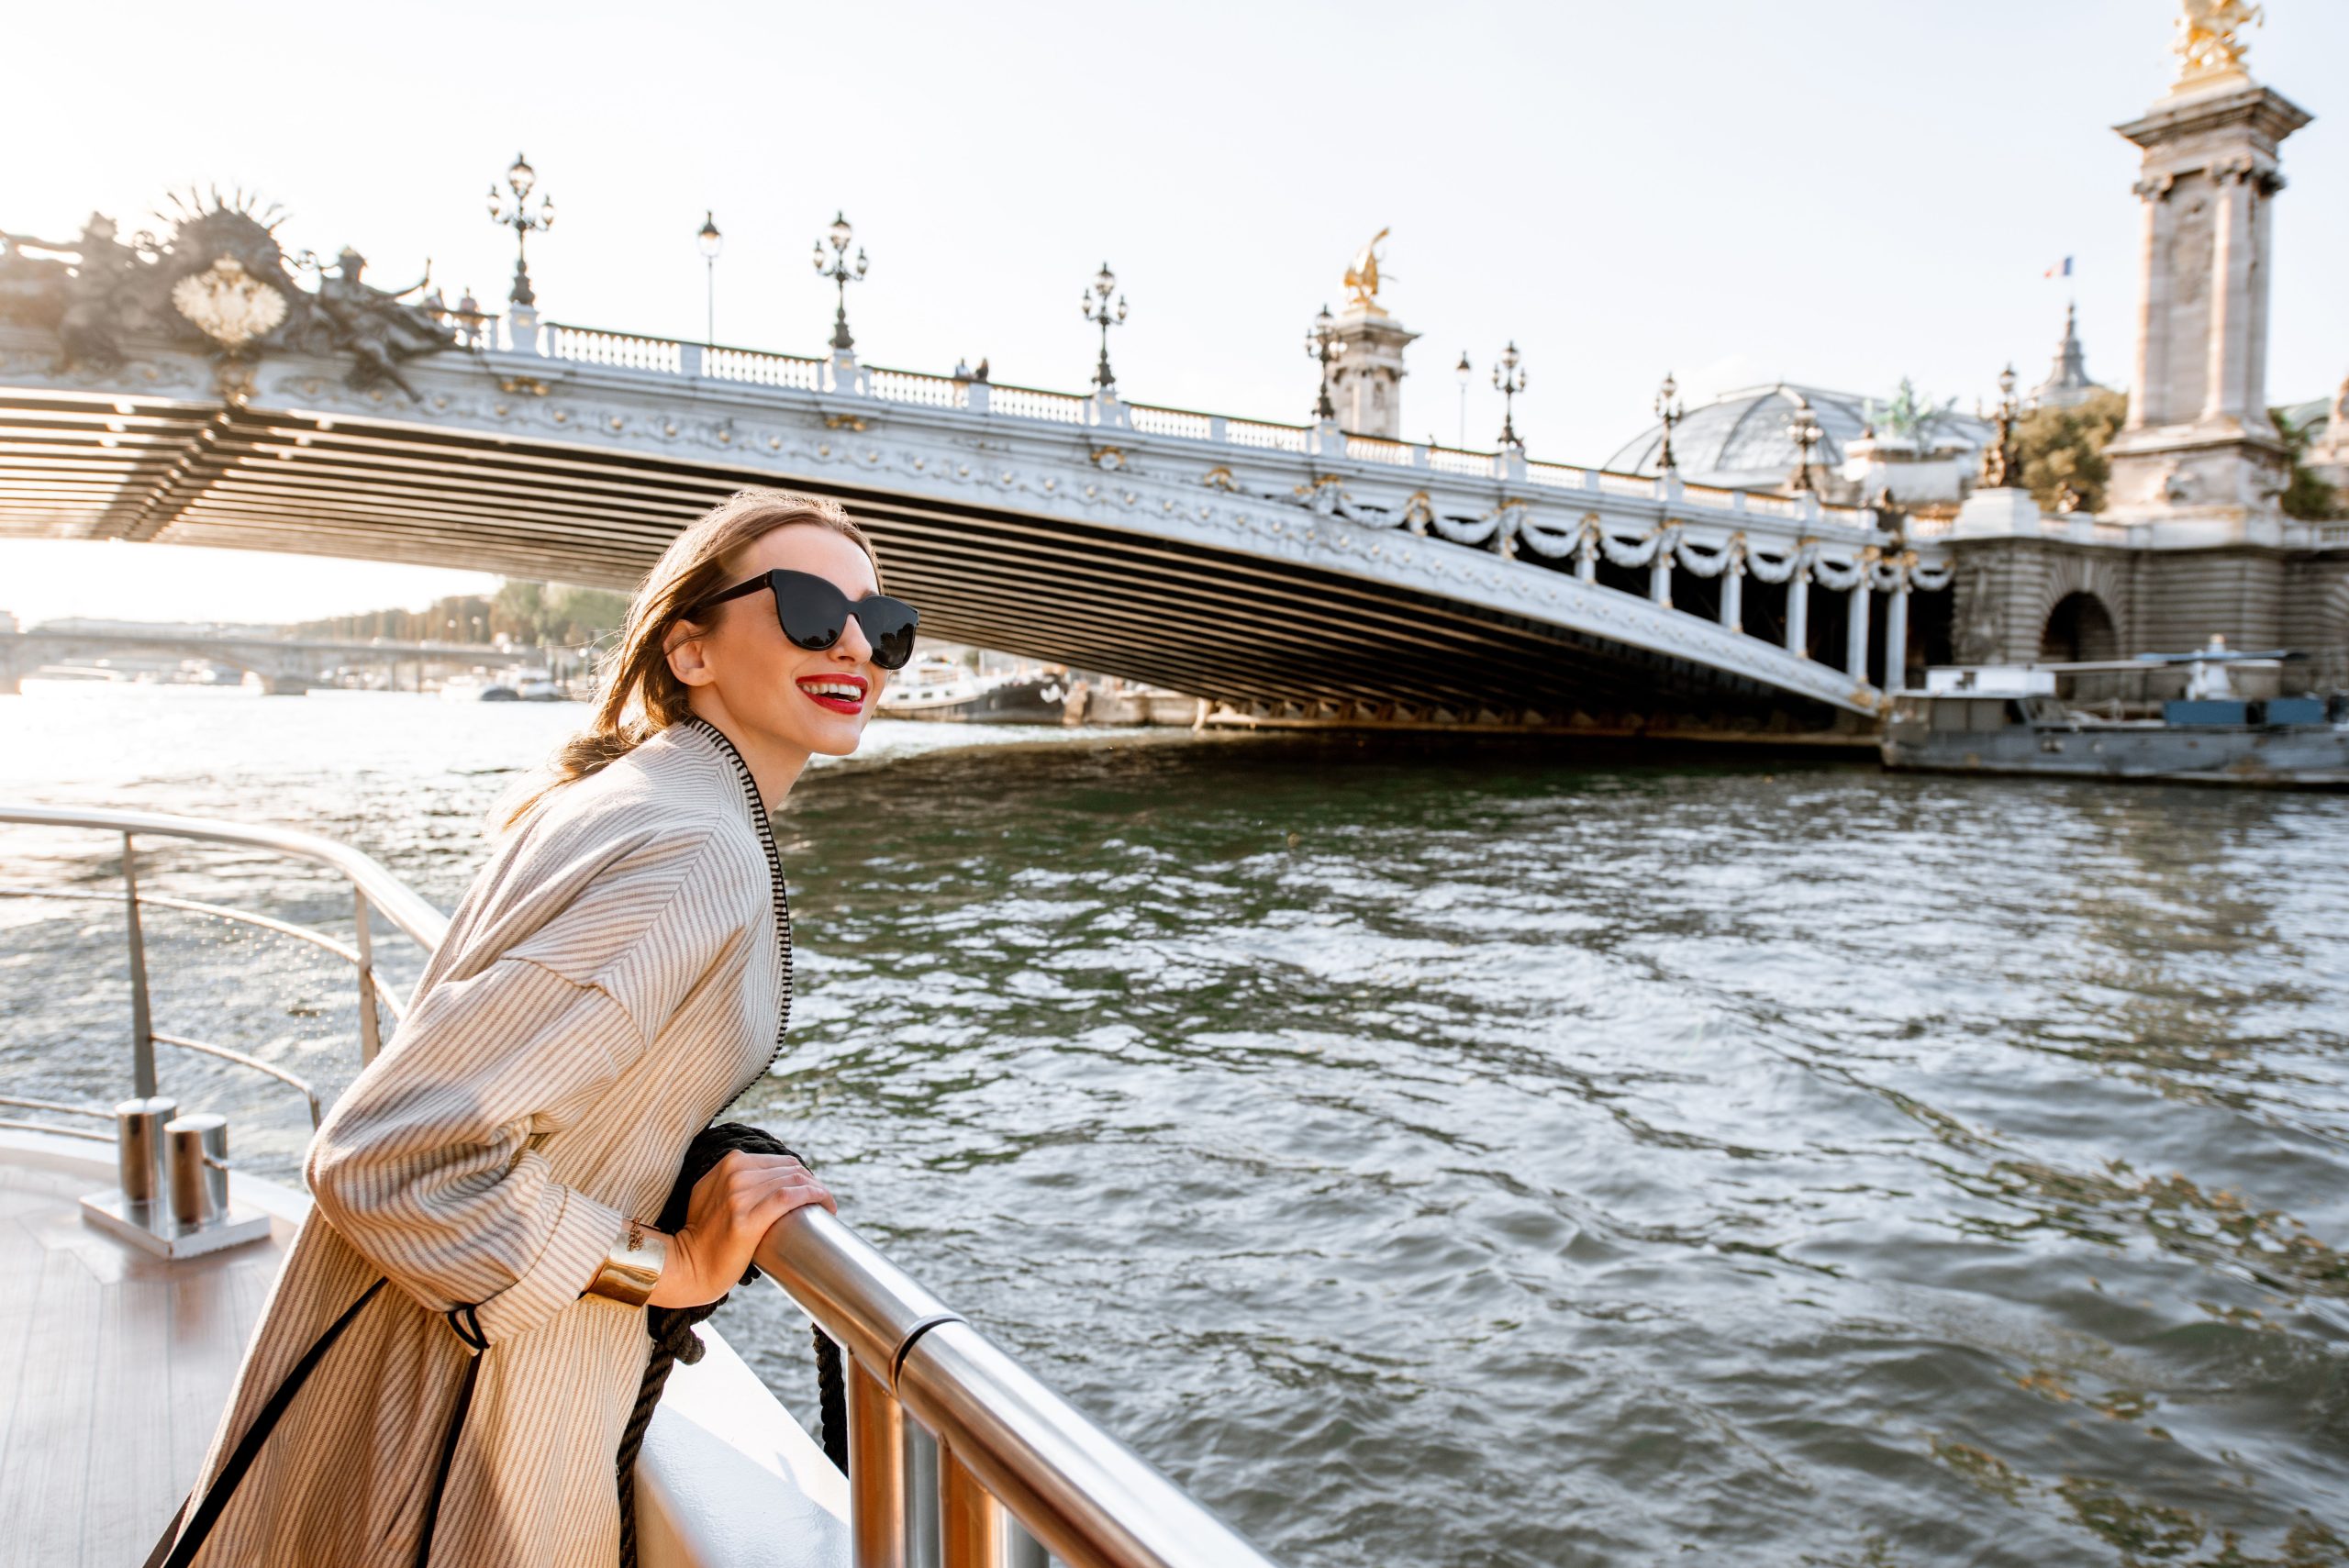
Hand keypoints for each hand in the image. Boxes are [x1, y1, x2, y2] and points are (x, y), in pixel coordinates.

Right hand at [646, 1150, 834, 1308]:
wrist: (686, 1266)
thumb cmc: (704, 1237)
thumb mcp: (712, 1194)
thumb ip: (733, 1181)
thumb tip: (767, 1179)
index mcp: (729, 1164)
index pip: (780, 1161)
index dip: (803, 1175)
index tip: (813, 1192)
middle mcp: (734, 1174)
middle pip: (790, 1169)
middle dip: (814, 1183)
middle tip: (824, 1203)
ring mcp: (738, 1195)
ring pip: (793, 1180)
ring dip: (819, 1191)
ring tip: (827, 1207)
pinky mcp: (746, 1219)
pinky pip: (788, 1197)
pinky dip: (813, 1196)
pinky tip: (826, 1204)